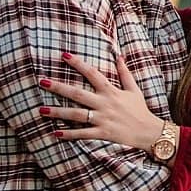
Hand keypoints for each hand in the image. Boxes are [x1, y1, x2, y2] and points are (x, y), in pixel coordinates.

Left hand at [39, 51, 165, 153]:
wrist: (149, 131)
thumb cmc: (140, 110)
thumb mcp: (134, 89)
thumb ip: (125, 73)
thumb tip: (119, 56)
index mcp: (111, 91)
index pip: (92, 74)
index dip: (78, 64)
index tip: (64, 56)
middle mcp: (104, 104)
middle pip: (77, 94)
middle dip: (59, 87)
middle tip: (42, 82)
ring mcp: (102, 119)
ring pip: (76, 114)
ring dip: (58, 112)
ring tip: (41, 110)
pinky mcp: (102, 133)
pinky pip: (82, 134)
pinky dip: (69, 134)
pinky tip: (56, 132)